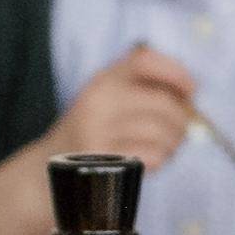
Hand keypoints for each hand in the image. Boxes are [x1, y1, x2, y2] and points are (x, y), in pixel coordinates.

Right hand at [43, 42, 208, 173]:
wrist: (44, 173)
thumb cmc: (89, 136)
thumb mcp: (106, 101)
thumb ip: (141, 89)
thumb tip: (189, 94)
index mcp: (102, 80)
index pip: (145, 61)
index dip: (176, 72)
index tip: (190, 90)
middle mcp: (98, 101)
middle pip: (164, 103)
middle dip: (182, 122)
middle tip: (178, 134)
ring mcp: (97, 131)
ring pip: (162, 133)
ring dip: (172, 145)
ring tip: (162, 149)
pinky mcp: (101, 161)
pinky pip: (151, 156)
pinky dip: (159, 161)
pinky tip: (147, 162)